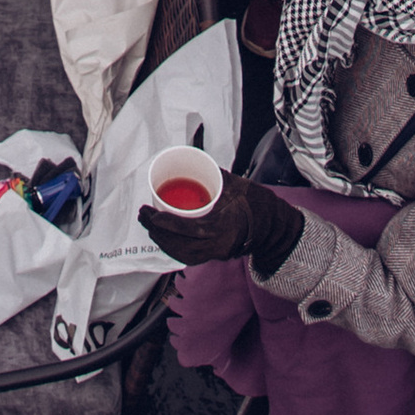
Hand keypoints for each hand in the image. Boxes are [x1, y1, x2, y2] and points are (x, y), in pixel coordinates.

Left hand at [137, 170, 303, 270]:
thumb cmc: (252, 201)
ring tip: (149, 226)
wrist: (271, 224)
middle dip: (157, 233)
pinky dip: (173, 249)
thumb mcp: (233, 183)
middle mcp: (218, 245)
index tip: (151, 215)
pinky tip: (163, 239)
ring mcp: (216, 253)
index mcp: (222, 227)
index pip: (189, 230)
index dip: (167, 225)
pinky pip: (189, 258)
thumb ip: (211, 173)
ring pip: (183, 255)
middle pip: (181, 246)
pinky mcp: (215, 256)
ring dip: (162, 242)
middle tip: (143, 216)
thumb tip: (190, 157)